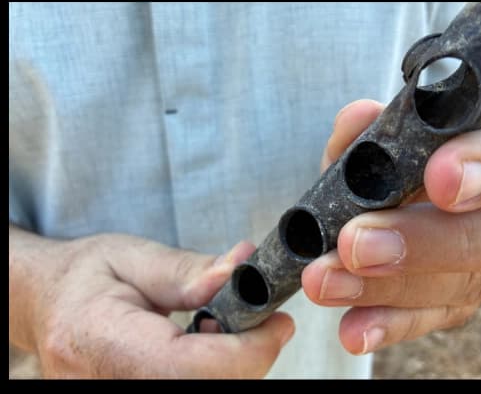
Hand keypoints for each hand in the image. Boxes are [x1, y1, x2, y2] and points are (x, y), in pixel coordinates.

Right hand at [10, 232, 293, 377]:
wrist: (45, 305)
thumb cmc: (85, 278)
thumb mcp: (132, 257)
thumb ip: (188, 271)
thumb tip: (241, 271)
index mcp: (97, 338)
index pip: (194, 366)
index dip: (249, 349)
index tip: (277, 322)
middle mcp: (101, 382)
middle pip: (208, 386)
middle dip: (246, 357)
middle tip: (248, 322)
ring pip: (206, 391)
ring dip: (229, 367)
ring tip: (213, 332)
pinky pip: (194, 391)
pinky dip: (211, 374)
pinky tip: (199, 353)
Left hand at [301, 99, 480, 354]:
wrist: (428, 186)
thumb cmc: (421, 149)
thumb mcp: (402, 128)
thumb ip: (380, 127)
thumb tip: (359, 121)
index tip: (440, 175)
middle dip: (423, 242)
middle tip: (358, 242)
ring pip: (457, 285)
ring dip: (386, 287)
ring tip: (325, 280)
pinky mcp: (461, 302)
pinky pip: (430, 319)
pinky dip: (389, 325)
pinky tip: (354, 330)